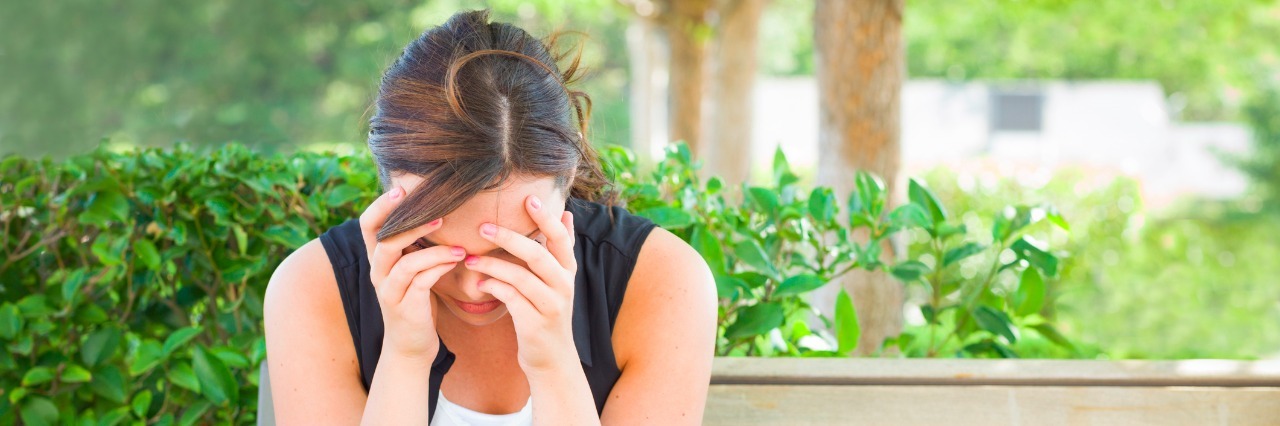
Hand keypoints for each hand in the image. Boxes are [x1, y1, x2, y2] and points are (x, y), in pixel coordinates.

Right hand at [359, 186, 466, 360]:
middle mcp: (378, 272)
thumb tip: (436, 207)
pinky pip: (421, 281)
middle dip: (410, 221)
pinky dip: (440, 268)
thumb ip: (415, 243)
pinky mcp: (405, 306)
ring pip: (404, 261)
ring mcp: (389, 290)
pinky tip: (457, 261)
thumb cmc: (416, 299)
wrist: (411, 345)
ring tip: (458, 246)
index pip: (368, 224)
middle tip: (439, 211)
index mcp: (378, 258)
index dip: (381, 205)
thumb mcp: (413, 268)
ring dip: (434, 249)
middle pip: (384, 239)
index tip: (402, 188)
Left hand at [464, 194, 578, 373]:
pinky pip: (510, 299)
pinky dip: (493, 288)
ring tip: (470, 260)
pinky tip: (479, 284)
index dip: (546, 218)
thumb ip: (560, 249)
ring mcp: (550, 305)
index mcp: (568, 271)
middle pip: (538, 255)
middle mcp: (563, 286)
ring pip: (520, 277)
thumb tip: (567, 213)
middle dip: (510, 238)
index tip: (529, 199)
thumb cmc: (548, 311)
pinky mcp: (534, 323)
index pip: (560, 239)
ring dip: (492, 265)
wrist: (552, 358)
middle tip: (483, 227)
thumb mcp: (559, 280)